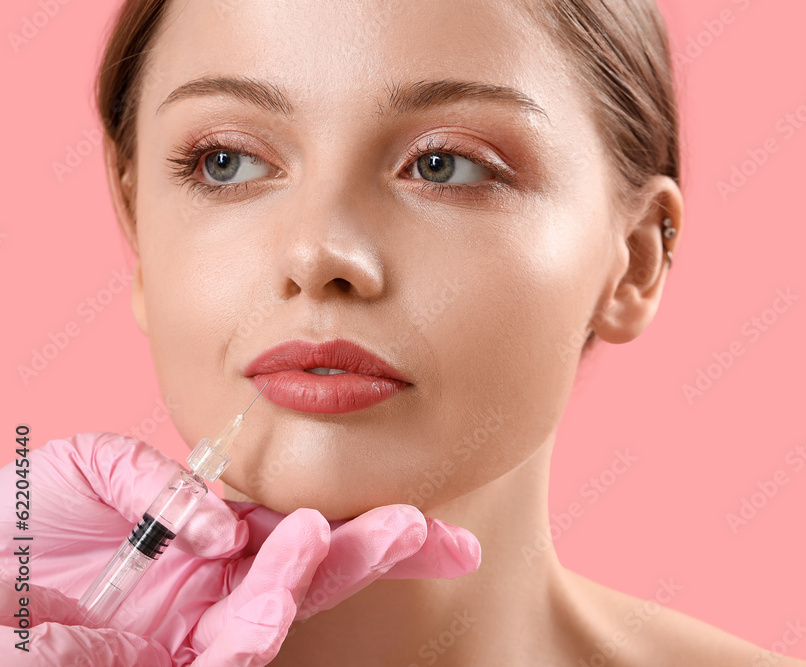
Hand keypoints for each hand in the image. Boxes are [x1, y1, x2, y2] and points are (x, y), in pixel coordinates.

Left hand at [0, 432, 480, 664]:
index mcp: (210, 549)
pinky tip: (268, 607)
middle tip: (428, 532)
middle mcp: (210, 598)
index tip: (433, 526)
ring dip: (303, 582)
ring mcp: (182, 642)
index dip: (370, 532)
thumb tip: (223, 528)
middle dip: (372, 556)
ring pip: (270, 624)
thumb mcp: (93, 470)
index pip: (304, 537)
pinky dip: (248, 633)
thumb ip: (162, 484)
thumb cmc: (16, 524)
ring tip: (325, 538)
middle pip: (311, 580)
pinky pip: (217, 664)